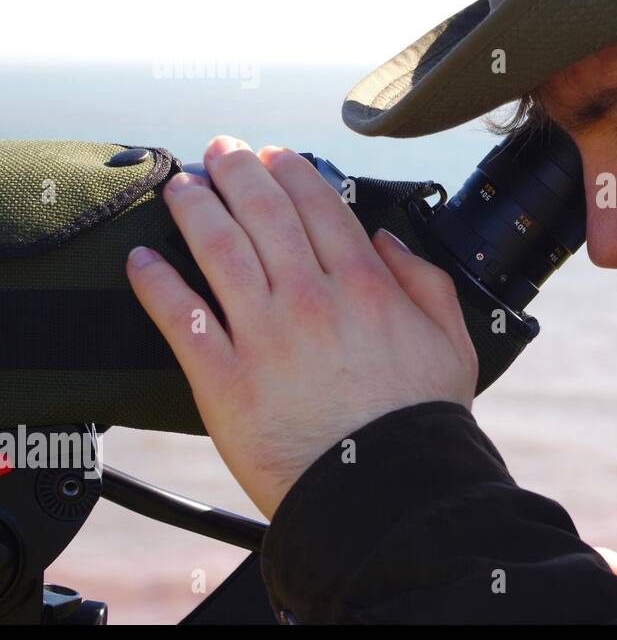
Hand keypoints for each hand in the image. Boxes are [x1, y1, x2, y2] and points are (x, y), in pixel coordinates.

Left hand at [125, 135, 478, 518]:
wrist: (386, 488)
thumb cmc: (420, 418)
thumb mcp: (450, 339)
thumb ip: (423, 280)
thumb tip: (387, 239)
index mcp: (364, 284)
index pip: (318, 206)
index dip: (290, 170)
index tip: (272, 154)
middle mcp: (309, 298)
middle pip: (262, 215)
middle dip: (236, 172)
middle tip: (219, 150)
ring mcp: (263, 335)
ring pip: (218, 251)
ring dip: (194, 209)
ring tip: (180, 187)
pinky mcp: (225, 379)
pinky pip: (182, 319)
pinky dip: (157, 284)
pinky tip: (142, 260)